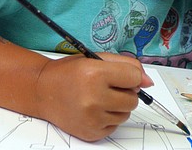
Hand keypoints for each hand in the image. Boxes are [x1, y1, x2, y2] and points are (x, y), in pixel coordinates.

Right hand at [33, 53, 152, 140]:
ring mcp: (92, 118)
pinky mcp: (91, 132)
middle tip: (106, 87)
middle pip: (133, 99)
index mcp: (95, 74)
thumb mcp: (96, 58)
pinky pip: (115, 126)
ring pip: (126, 114)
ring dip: (117, 106)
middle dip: (125, 93)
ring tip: (98, 98)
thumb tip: (148, 82)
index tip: (118, 76)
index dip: (130, 76)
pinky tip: (93, 109)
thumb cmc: (69, 73)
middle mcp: (93, 98)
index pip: (134, 77)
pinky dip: (108, 118)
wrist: (43, 91)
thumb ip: (126, 65)